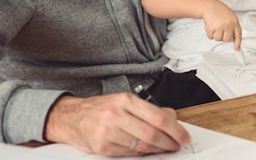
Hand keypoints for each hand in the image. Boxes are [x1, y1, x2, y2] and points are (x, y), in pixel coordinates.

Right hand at [44, 93, 190, 156]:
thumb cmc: (100, 108)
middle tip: (176, 145)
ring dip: (157, 149)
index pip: (158, 117)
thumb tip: (171, 117)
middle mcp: (116, 114)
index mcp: (125, 100)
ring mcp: (108, 131)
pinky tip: (146, 151)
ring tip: (164, 148)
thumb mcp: (124, 101)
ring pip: (141, 146)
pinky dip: (140, 154)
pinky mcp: (102, 146)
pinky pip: (128, 154)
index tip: (183, 136)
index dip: (175, 129)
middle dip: (169, 142)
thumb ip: (148, 109)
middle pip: (151, 133)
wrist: (71, 117)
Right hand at [201, 0, 242, 49]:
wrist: (208, 5)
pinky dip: (209, 33)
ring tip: (215, 27)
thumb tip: (233, 38)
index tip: (237, 49)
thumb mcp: (230, 16)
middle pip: (227, 39)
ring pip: (218, 39)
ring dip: (215, 35)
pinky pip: (211, 37)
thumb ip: (233, 26)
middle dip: (222, 36)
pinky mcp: (212, 28)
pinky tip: (210, 26)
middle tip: (220, 30)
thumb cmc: (219, 10)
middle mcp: (228, 24)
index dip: (238, 43)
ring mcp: (220, 26)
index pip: (238, 35)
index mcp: (234, 21)